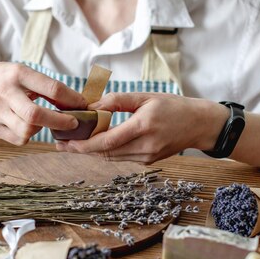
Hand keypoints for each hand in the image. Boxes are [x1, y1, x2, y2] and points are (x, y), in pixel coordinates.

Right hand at [0, 62, 86, 143]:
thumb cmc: (5, 78)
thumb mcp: (24, 72)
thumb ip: (46, 86)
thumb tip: (76, 102)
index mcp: (18, 73)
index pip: (51, 88)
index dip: (71, 99)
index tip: (82, 105)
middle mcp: (5, 92)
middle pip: (36, 115)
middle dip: (59, 122)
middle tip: (72, 123)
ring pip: (27, 131)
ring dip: (42, 129)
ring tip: (44, 121)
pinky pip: (18, 139)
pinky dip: (29, 136)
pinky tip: (29, 126)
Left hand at [55, 92, 226, 162]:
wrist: (200, 125)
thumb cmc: (174, 107)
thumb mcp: (146, 96)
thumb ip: (118, 101)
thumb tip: (93, 105)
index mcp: (143, 127)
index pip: (107, 141)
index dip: (84, 144)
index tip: (66, 141)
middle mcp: (144, 147)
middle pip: (105, 153)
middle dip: (81, 149)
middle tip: (60, 142)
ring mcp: (147, 158)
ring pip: (111, 158)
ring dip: (91, 152)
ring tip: (71, 144)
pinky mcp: (148, 162)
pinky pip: (121, 158)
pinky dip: (106, 151)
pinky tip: (93, 145)